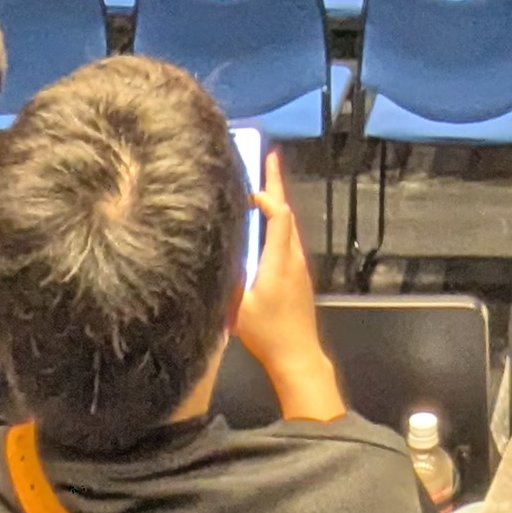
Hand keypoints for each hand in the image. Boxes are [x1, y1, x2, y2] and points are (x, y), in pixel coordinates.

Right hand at [231, 150, 345, 421]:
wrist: (298, 356)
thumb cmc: (268, 333)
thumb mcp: (238, 308)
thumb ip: (226, 278)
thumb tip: (212, 252)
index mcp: (280, 261)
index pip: (279, 216)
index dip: (266, 196)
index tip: (248, 187)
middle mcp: (293, 258)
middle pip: (287, 213)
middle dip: (276, 183)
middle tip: (269, 155)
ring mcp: (299, 266)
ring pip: (288, 225)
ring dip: (276, 202)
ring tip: (264, 182)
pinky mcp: (298, 275)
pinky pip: (287, 239)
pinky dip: (277, 221)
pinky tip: (266, 222)